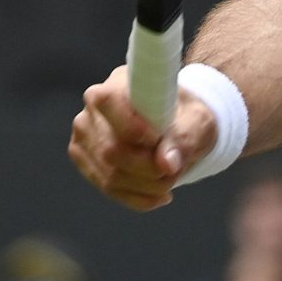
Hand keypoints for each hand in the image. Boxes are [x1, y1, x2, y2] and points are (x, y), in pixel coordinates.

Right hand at [67, 64, 217, 210]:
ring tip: (170, 180)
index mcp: (118, 83)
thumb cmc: (187, 116)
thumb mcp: (197, 122)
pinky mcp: (84, 158)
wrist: (178, 125)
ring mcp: (84, 135)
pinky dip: (138, 197)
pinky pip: (107, 187)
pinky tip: (159, 195)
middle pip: (110, 149)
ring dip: (146, 186)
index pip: (107, 102)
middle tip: (174, 170)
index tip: (158, 140)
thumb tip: (166, 164)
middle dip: (147, 168)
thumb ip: (184, 139)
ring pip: (109, 174)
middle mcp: (93, 108)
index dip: (132, 127)